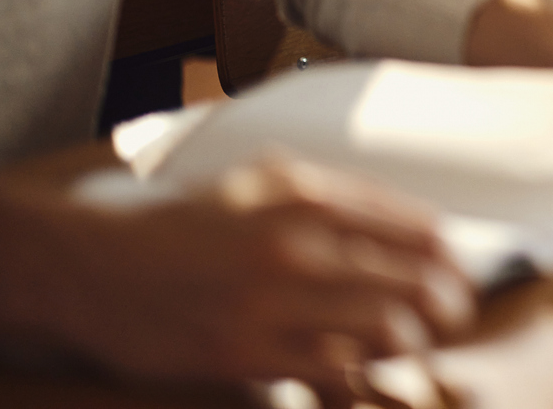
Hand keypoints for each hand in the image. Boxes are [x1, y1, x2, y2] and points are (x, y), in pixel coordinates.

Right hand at [0, 159, 471, 406]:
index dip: (451, 259)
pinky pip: (331, 370)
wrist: (95, 267)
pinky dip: (358, 373)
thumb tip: (412, 221)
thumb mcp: (264, 179)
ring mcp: (271, 303)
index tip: (458, 274)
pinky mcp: (244, 354)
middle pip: (415, 283)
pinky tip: (358, 369)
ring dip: (411, 342)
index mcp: (309, 196)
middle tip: (451, 318)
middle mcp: (297, 245)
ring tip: (412, 346)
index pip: (420, 229)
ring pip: (385, 332)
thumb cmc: (187, 222)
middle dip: (447, 306)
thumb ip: (339, 195)